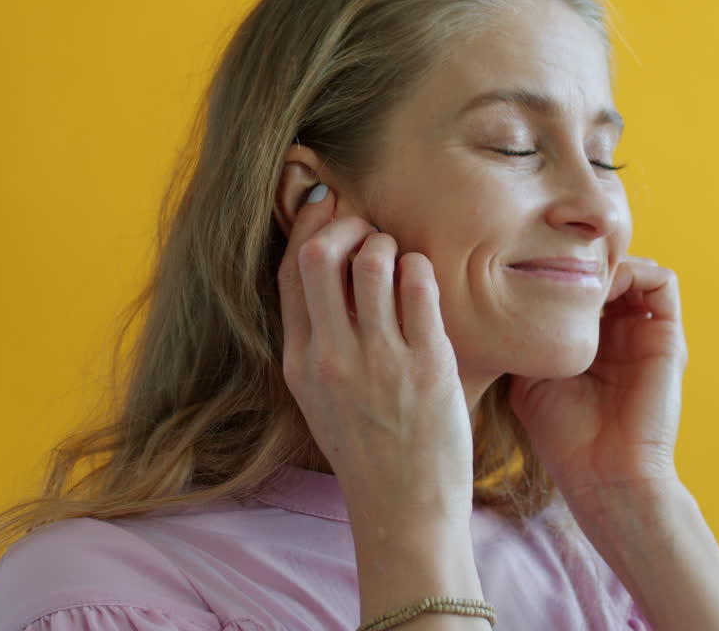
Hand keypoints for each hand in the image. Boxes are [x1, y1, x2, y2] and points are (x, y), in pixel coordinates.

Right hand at [277, 186, 473, 522]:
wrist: (403, 509)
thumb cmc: (367, 448)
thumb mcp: (319, 396)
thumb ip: (317, 338)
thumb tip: (327, 266)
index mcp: (299, 362)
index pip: (291, 271)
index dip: (309, 227)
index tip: (329, 208)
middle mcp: (332, 357)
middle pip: (321, 255)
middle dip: (347, 225)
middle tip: (369, 232)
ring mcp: (379, 361)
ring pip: (374, 260)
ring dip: (388, 245)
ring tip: (399, 260)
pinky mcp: (426, 366)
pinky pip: (419, 286)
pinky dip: (420, 269)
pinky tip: (422, 282)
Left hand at [507, 256, 687, 503]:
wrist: (605, 475)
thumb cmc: (563, 436)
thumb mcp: (529, 377)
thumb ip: (526, 337)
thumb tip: (499, 297)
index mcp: (587, 341)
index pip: (576, 285)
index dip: (555, 268)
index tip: (526, 264)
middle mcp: (618, 331)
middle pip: (605, 270)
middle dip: (579, 258)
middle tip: (551, 258)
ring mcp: (644, 331)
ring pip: (633, 268)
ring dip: (606, 262)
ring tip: (576, 274)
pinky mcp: (668, 336)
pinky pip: (662, 281)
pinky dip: (634, 270)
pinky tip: (601, 287)